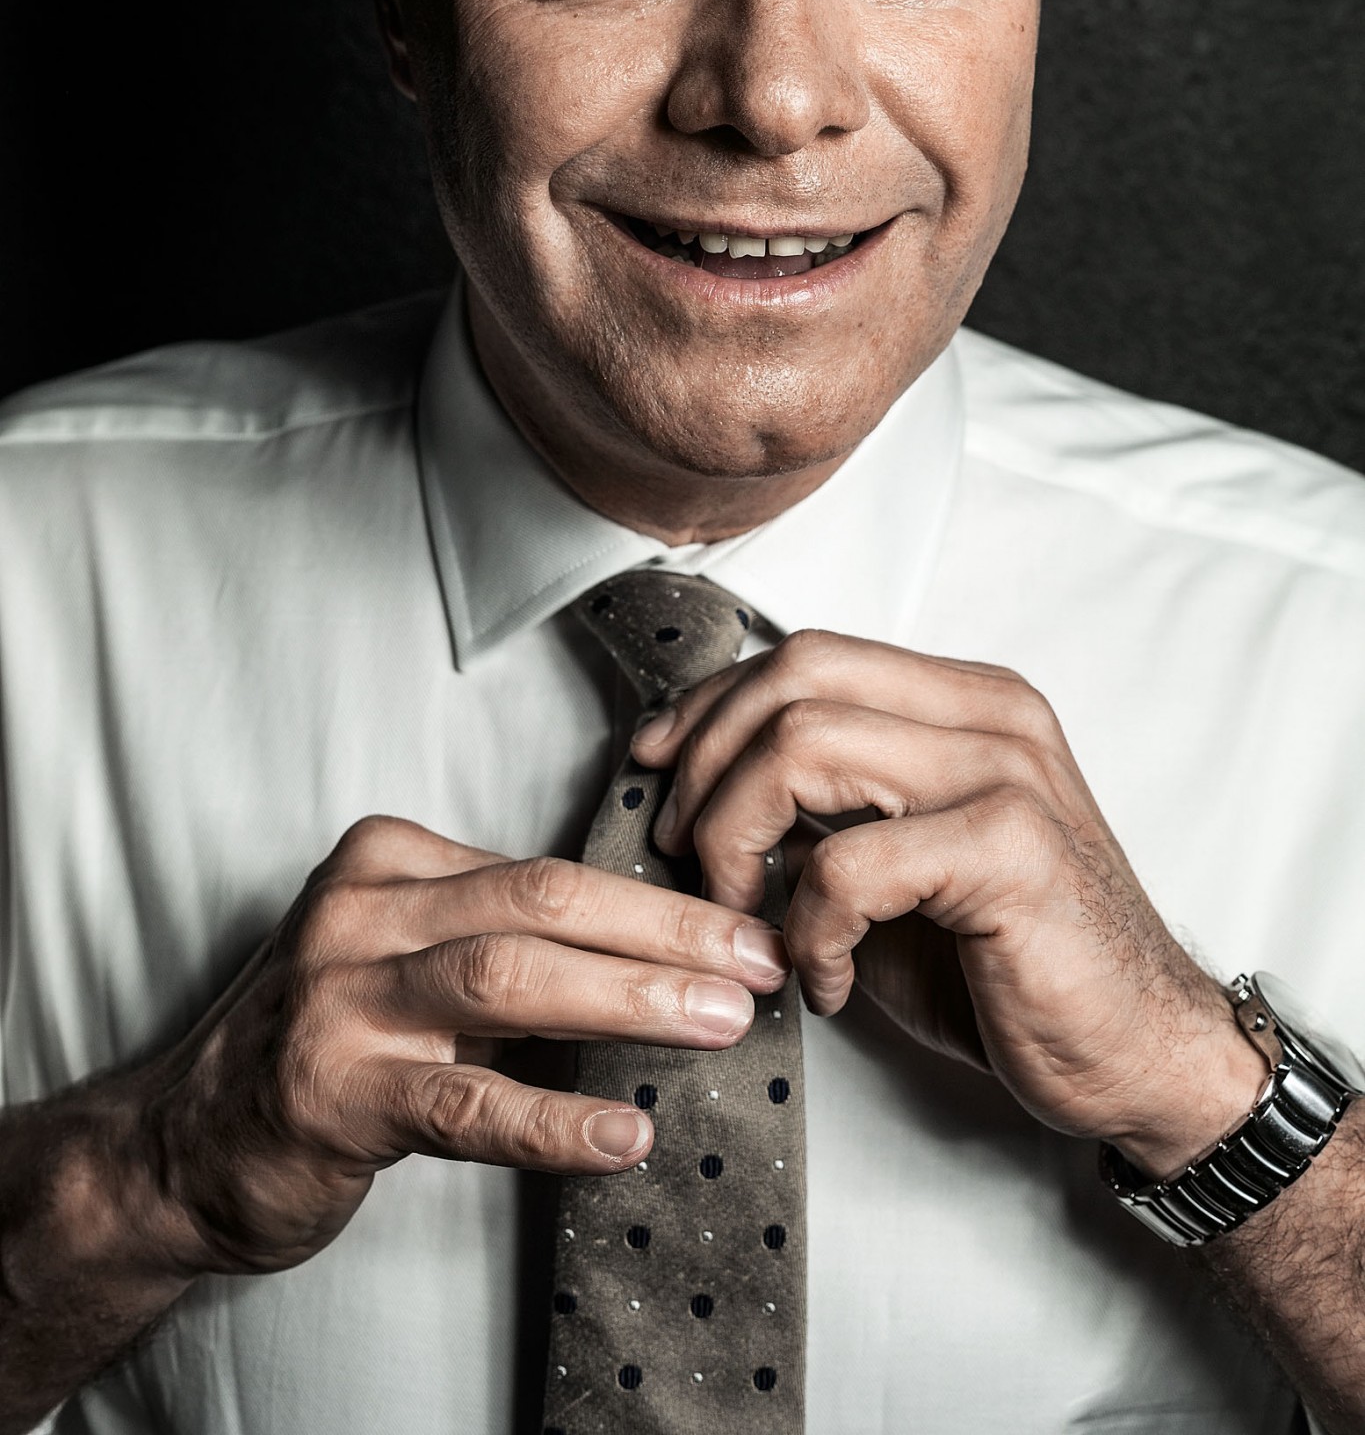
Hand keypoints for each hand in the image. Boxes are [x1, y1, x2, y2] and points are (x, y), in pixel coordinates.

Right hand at [132, 816, 788, 1275]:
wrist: (183, 1145)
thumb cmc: (327, 1042)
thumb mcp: (406, 956)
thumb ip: (504, 937)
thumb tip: (668, 948)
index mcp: (389, 860)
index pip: (546, 866)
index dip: (657, 895)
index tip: (744, 922)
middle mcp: (361, 911)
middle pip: (541, 902)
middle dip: (665, 930)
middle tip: (756, 960)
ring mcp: (340, 999)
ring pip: (508, 978)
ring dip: (629, 998)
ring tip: (717, 1022)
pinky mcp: (331, 1095)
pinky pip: (463, 1104)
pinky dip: (553, 1119)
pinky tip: (624, 1134)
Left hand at [631, 631, 1264, 1176]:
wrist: (1142, 1058)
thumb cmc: (1012, 967)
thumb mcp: (899, 863)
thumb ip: (823, 805)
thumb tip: (696, 782)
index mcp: (966, 701)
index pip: (805, 654)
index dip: (711, 704)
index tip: (658, 767)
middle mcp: (990, 715)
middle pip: (794, 677)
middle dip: (709, 763)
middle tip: (692, 854)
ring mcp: (1006, 773)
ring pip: (803, 745)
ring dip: (741, 839)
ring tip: (749, 919)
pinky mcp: (1010, 850)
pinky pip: (846, 862)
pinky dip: (807, 928)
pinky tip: (823, 979)